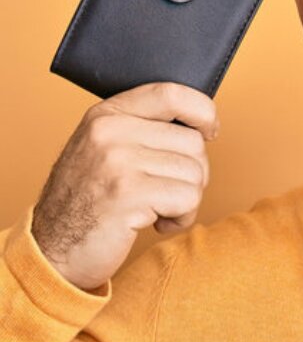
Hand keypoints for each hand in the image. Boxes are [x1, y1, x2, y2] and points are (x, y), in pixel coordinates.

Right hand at [31, 81, 217, 290]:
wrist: (53, 248)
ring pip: (195, 173)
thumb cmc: (90, 202)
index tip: (210, 130)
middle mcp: (110, 131)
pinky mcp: (128, 193)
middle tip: (166, 192)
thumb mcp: (107, 150)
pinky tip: (157, 223)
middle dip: (193, 174)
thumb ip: (144, 130)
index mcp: (107, 114)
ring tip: (156, 209)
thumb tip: (203, 125)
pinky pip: (188, 199)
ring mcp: (117, 161)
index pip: (172, 93)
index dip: (203, 111)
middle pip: (194, 143)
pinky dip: (181, 218)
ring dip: (186, 200)